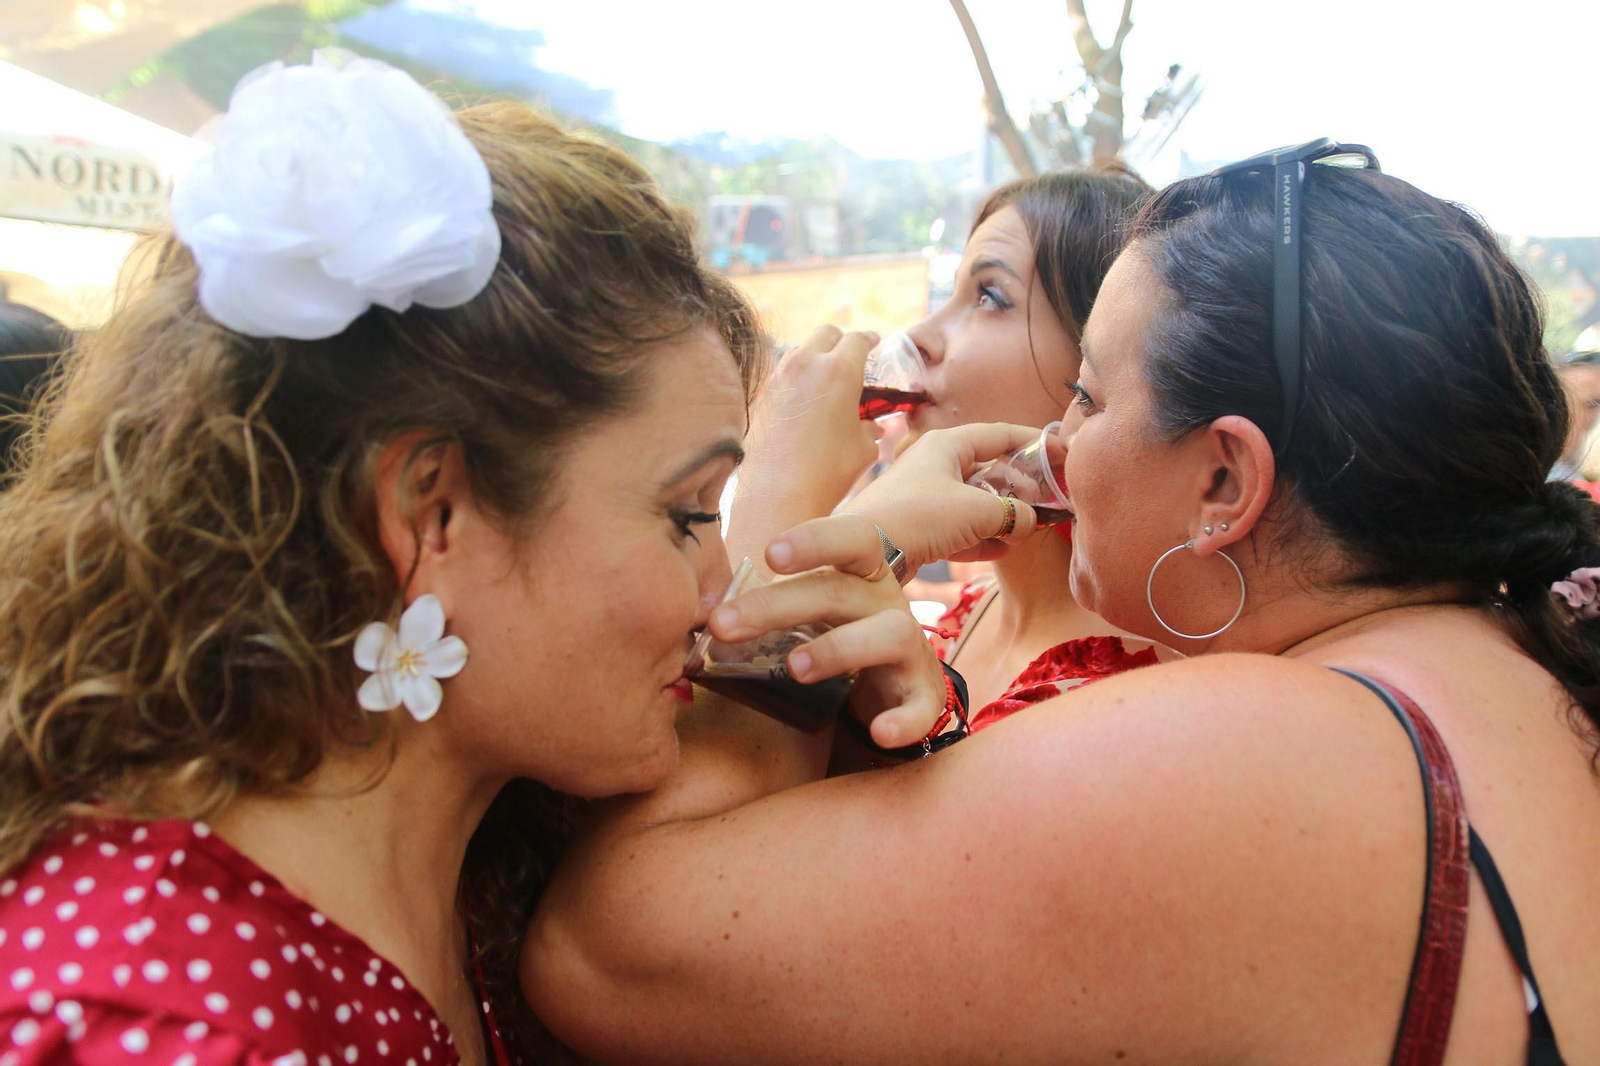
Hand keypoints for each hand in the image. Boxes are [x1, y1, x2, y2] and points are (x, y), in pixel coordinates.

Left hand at [708, 515, 945, 748]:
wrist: (898, 684)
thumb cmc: (839, 635)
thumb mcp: (810, 610)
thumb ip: (765, 604)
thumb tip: (695, 612)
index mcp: (861, 574)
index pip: (850, 539)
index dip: (815, 541)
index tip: (768, 554)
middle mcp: (887, 602)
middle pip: (841, 591)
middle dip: (779, 605)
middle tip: (723, 625)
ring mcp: (910, 648)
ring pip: (889, 634)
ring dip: (838, 648)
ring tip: (793, 668)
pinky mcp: (922, 695)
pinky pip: (921, 707)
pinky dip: (904, 720)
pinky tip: (880, 734)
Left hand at [727, 326, 879, 563]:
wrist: (777, 495)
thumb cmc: (827, 472)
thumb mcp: (863, 449)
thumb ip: (871, 429)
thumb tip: (873, 426)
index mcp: (839, 370)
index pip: (858, 339)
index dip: (870, 340)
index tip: (874, 343)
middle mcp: (806, 364)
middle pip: (826, 334)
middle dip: (841, 342)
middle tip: (851, 357)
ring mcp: (779, 377)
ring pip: (801, 351)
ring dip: (816, 358)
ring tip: (826, 381)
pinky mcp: (761, 395)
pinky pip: (783, 375)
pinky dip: (796, 379)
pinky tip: (804, 402)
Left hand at [830, 422, 1042, 570]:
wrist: (861, 556)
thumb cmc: (916, 518)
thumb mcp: (976, 510)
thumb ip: (1013, 512)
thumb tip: (1029, 521)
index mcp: (947, 444)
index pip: (1001, 434)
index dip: (1036, 442)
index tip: (1065, 454)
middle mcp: (935, 464)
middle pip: (991, 468)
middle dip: (1020, 489)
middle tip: (1044, 506)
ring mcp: (925, 496)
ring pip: (976, 501)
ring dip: (1003, 517)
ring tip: (1024, 533)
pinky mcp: (919, 526)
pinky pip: (961, 526)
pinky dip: (982, 536)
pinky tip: (1002, 551)